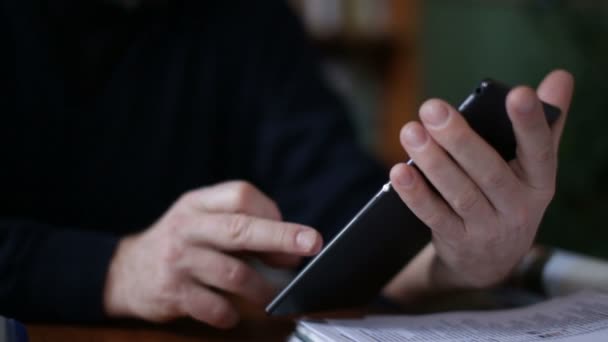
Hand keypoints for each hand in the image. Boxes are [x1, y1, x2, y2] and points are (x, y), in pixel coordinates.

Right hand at [103, 181, 321, 327]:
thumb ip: (240, 227)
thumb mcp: (202, 221)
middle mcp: (187, 228)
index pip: (240, 195)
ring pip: (233, 274)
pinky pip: (214, 307)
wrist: (125, 272)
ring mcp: (178, 261)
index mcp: (198, 204)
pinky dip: (231, 313)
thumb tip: (290, 251)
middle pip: (240, 229)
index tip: (290, 234)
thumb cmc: (180, 244)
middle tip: (311, 244)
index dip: (271, 213)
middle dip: (281, 237)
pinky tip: (233, 312)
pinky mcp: (173, 293)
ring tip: (271, 296)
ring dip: (262, 289)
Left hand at [384, 70, 573, 299]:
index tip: (518, 93)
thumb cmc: (510, 196)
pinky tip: (399, 173)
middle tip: (432, 108)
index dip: (530, 123)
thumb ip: (543, 122)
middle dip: (459, 138)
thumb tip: (560, 76)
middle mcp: (519, 207)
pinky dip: (416, 196)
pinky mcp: (459, 242)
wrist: (491, 260)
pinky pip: (435, 217)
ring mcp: (488, 229)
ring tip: (410, 132)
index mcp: (540, 181)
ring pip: (460, 193)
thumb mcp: (532, 166)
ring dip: (432, 162)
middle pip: (488, 172)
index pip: (540, 150)